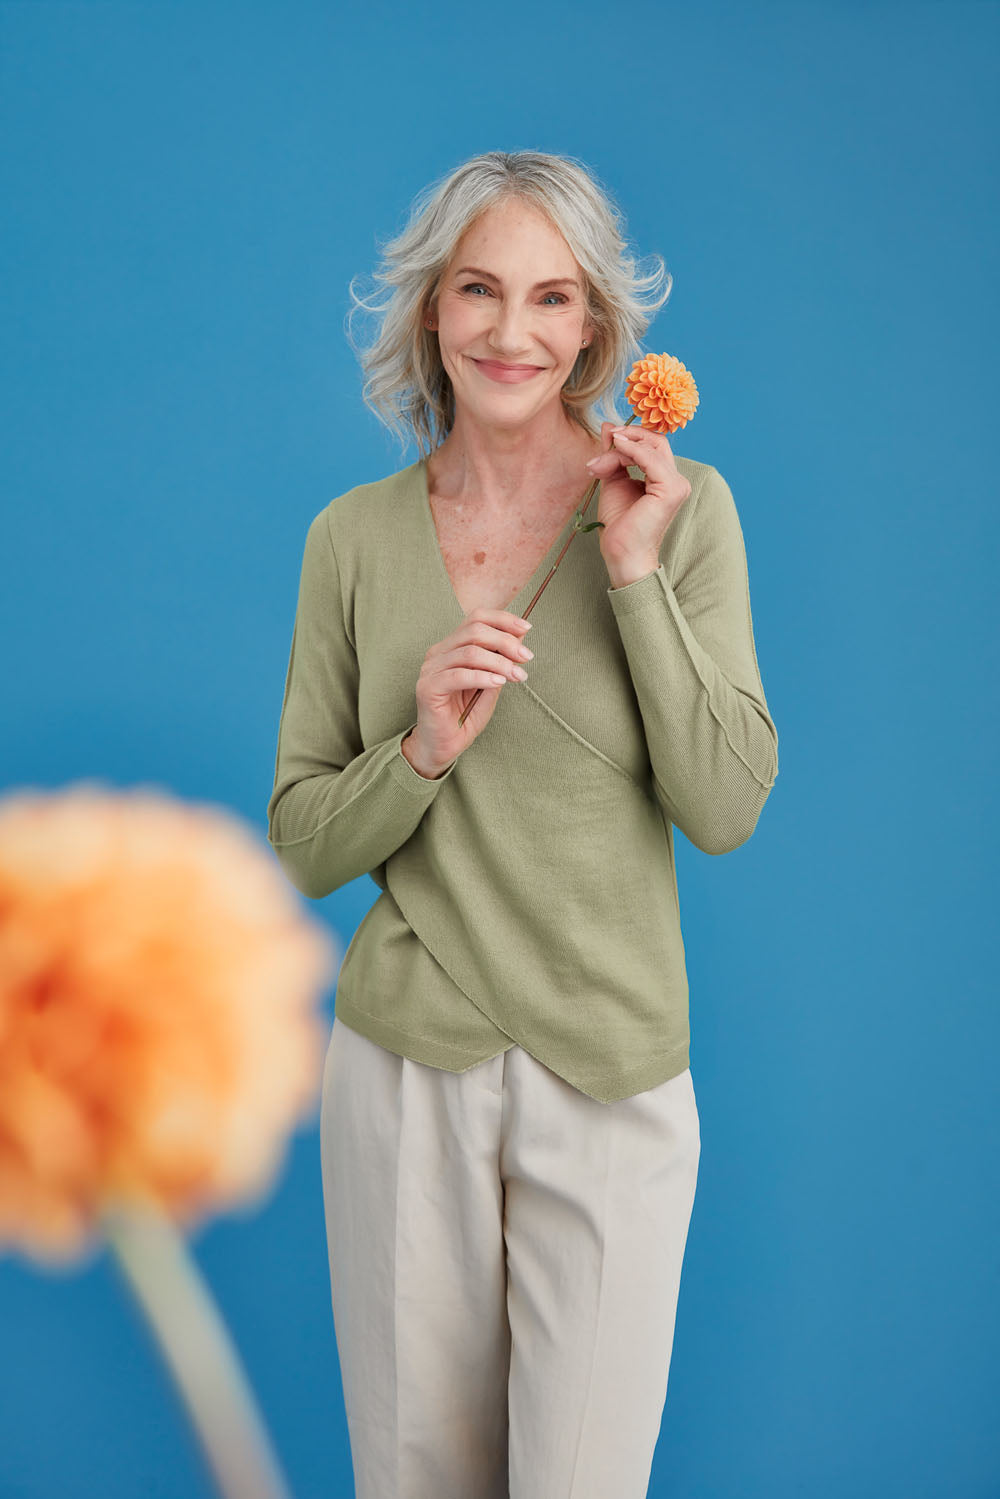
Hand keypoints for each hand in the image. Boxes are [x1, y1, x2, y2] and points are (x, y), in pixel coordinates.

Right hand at [402, 608, 533, 777]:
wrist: (444, 746)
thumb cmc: (465, 715)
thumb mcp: (491, 684)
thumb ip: (501, 662)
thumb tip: (520, 638)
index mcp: (452, 646)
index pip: (476, 618)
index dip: (503, 620)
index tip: (526, 629)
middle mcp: (439, 652)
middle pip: (474, 631)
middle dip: (506, 642)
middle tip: (527, 657)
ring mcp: (431, 669)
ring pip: (469, 653)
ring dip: (499, 662)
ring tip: (518, 676)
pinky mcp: (427, 688)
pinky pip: (458, 675)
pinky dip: (482, 676)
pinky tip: (499, 683)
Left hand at [585, 421, 692, 581]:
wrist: (621, 553)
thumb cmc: (619, 524)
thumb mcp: (613, 480)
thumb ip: (613, 455)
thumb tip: (609, 426)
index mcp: (665, 479)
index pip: (652, 445)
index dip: (630, 437)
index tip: (608, 436)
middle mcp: (677, 480)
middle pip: (656, 441)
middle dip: (628, 437)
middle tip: (607, 440)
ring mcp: (677, 485)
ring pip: (650, 447)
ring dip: (621, 449)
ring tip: (599, 463)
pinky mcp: (671, 490)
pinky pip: (650, 458)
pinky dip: (630, 450)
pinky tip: (615, 449)